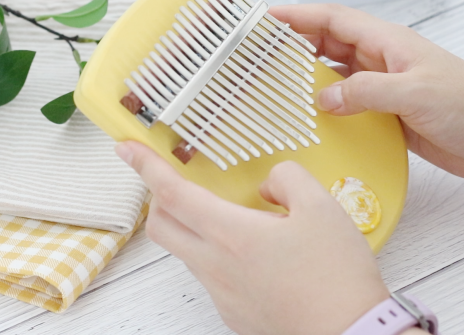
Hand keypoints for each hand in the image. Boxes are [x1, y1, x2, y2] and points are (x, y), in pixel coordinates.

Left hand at [116, 141, 391, 334]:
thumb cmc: (336, 278)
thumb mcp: (322, 208)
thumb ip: (288, 179)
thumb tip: (268, 185)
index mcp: (231, 234)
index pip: (171, 194)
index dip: (145, 167)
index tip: (127, 150)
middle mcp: (216, 266)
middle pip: (162, 227)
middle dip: (159, 199)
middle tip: (177, 182)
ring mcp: (222, 293)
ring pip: (188, 252)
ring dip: (195, 228)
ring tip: (240, 220)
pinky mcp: (233, 313)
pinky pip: (212, 276)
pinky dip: (219, 255)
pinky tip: (257, 254)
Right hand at [270, 4, 463, 187]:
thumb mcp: (415, 93)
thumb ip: (367, 92)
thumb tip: (323, 98)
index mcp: (387, 43)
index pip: (333, 20)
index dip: (297, 16)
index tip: (265, 20)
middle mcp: (380, 61)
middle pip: (326, 44)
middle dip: (292, 46)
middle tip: (258, 57)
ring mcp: (382, 87)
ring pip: (333, 76)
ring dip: (306, 80)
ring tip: (273, 87)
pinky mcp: (386, 114)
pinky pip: (346, 106)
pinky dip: (326, 110)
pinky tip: (310, 121)